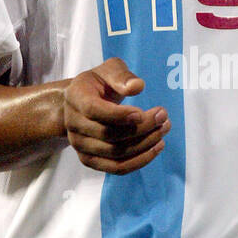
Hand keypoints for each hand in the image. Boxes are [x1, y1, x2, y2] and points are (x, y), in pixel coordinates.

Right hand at [63, 58, 169, 173]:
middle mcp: (73, 124)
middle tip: (163, 117)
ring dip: (145, 144)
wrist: (83, 103)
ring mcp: (79, 145)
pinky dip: (139, 161)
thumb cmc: (99, 84)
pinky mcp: (90, 160)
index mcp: (76, 97)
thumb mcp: (109, 70)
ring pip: (115, 153)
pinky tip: (157, 147)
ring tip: (164, 129)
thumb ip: (122, 76)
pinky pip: (116, 168)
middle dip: (141, 128)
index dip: (119, 115)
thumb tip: (137, 86)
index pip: (94, 110)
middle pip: (108, 134)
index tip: (142, 112)